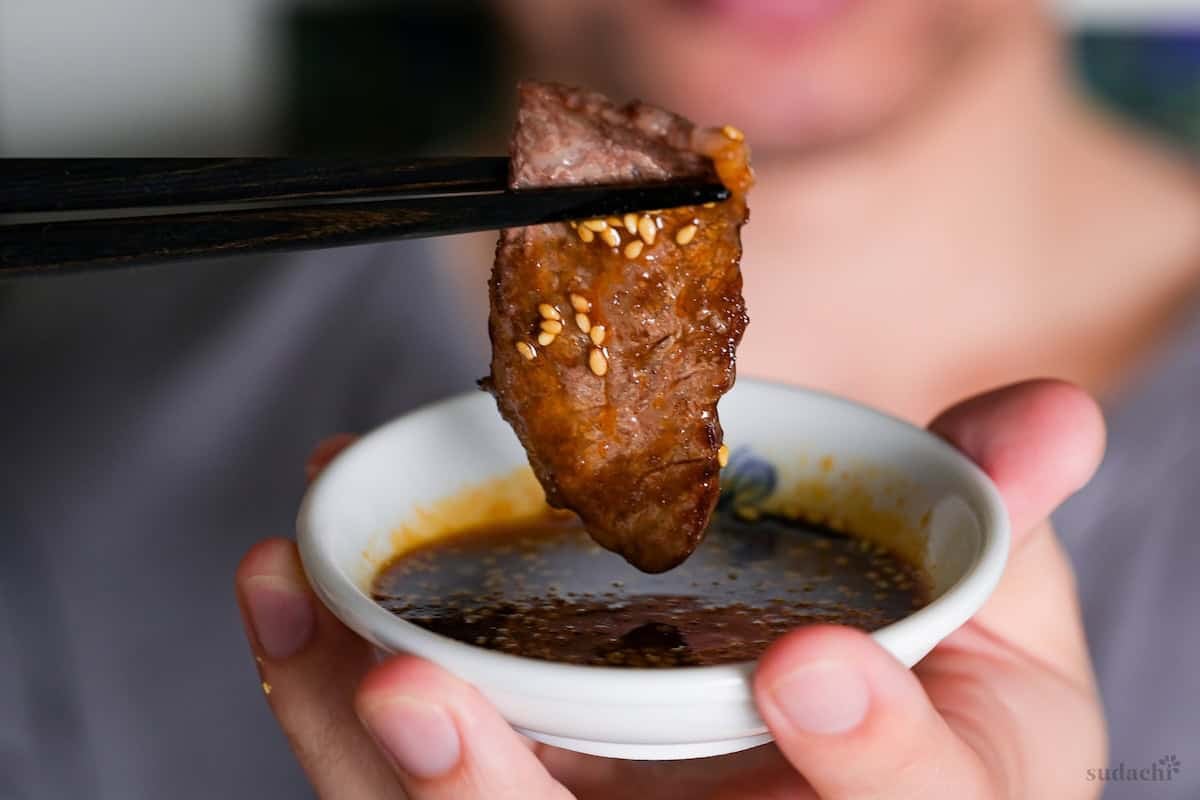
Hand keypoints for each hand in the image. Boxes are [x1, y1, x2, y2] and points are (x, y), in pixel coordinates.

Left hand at [236, 379, 1105, 798]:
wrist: (857, 758)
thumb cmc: (935, 704)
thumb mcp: (993, 627)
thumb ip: (999, 522)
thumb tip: (1050, 416)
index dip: (871, 757)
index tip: (813, 669)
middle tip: (409, 692)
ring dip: (351, 733)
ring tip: (292, 591)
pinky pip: (403, 783)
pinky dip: (327, 688)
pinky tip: (291, 589)